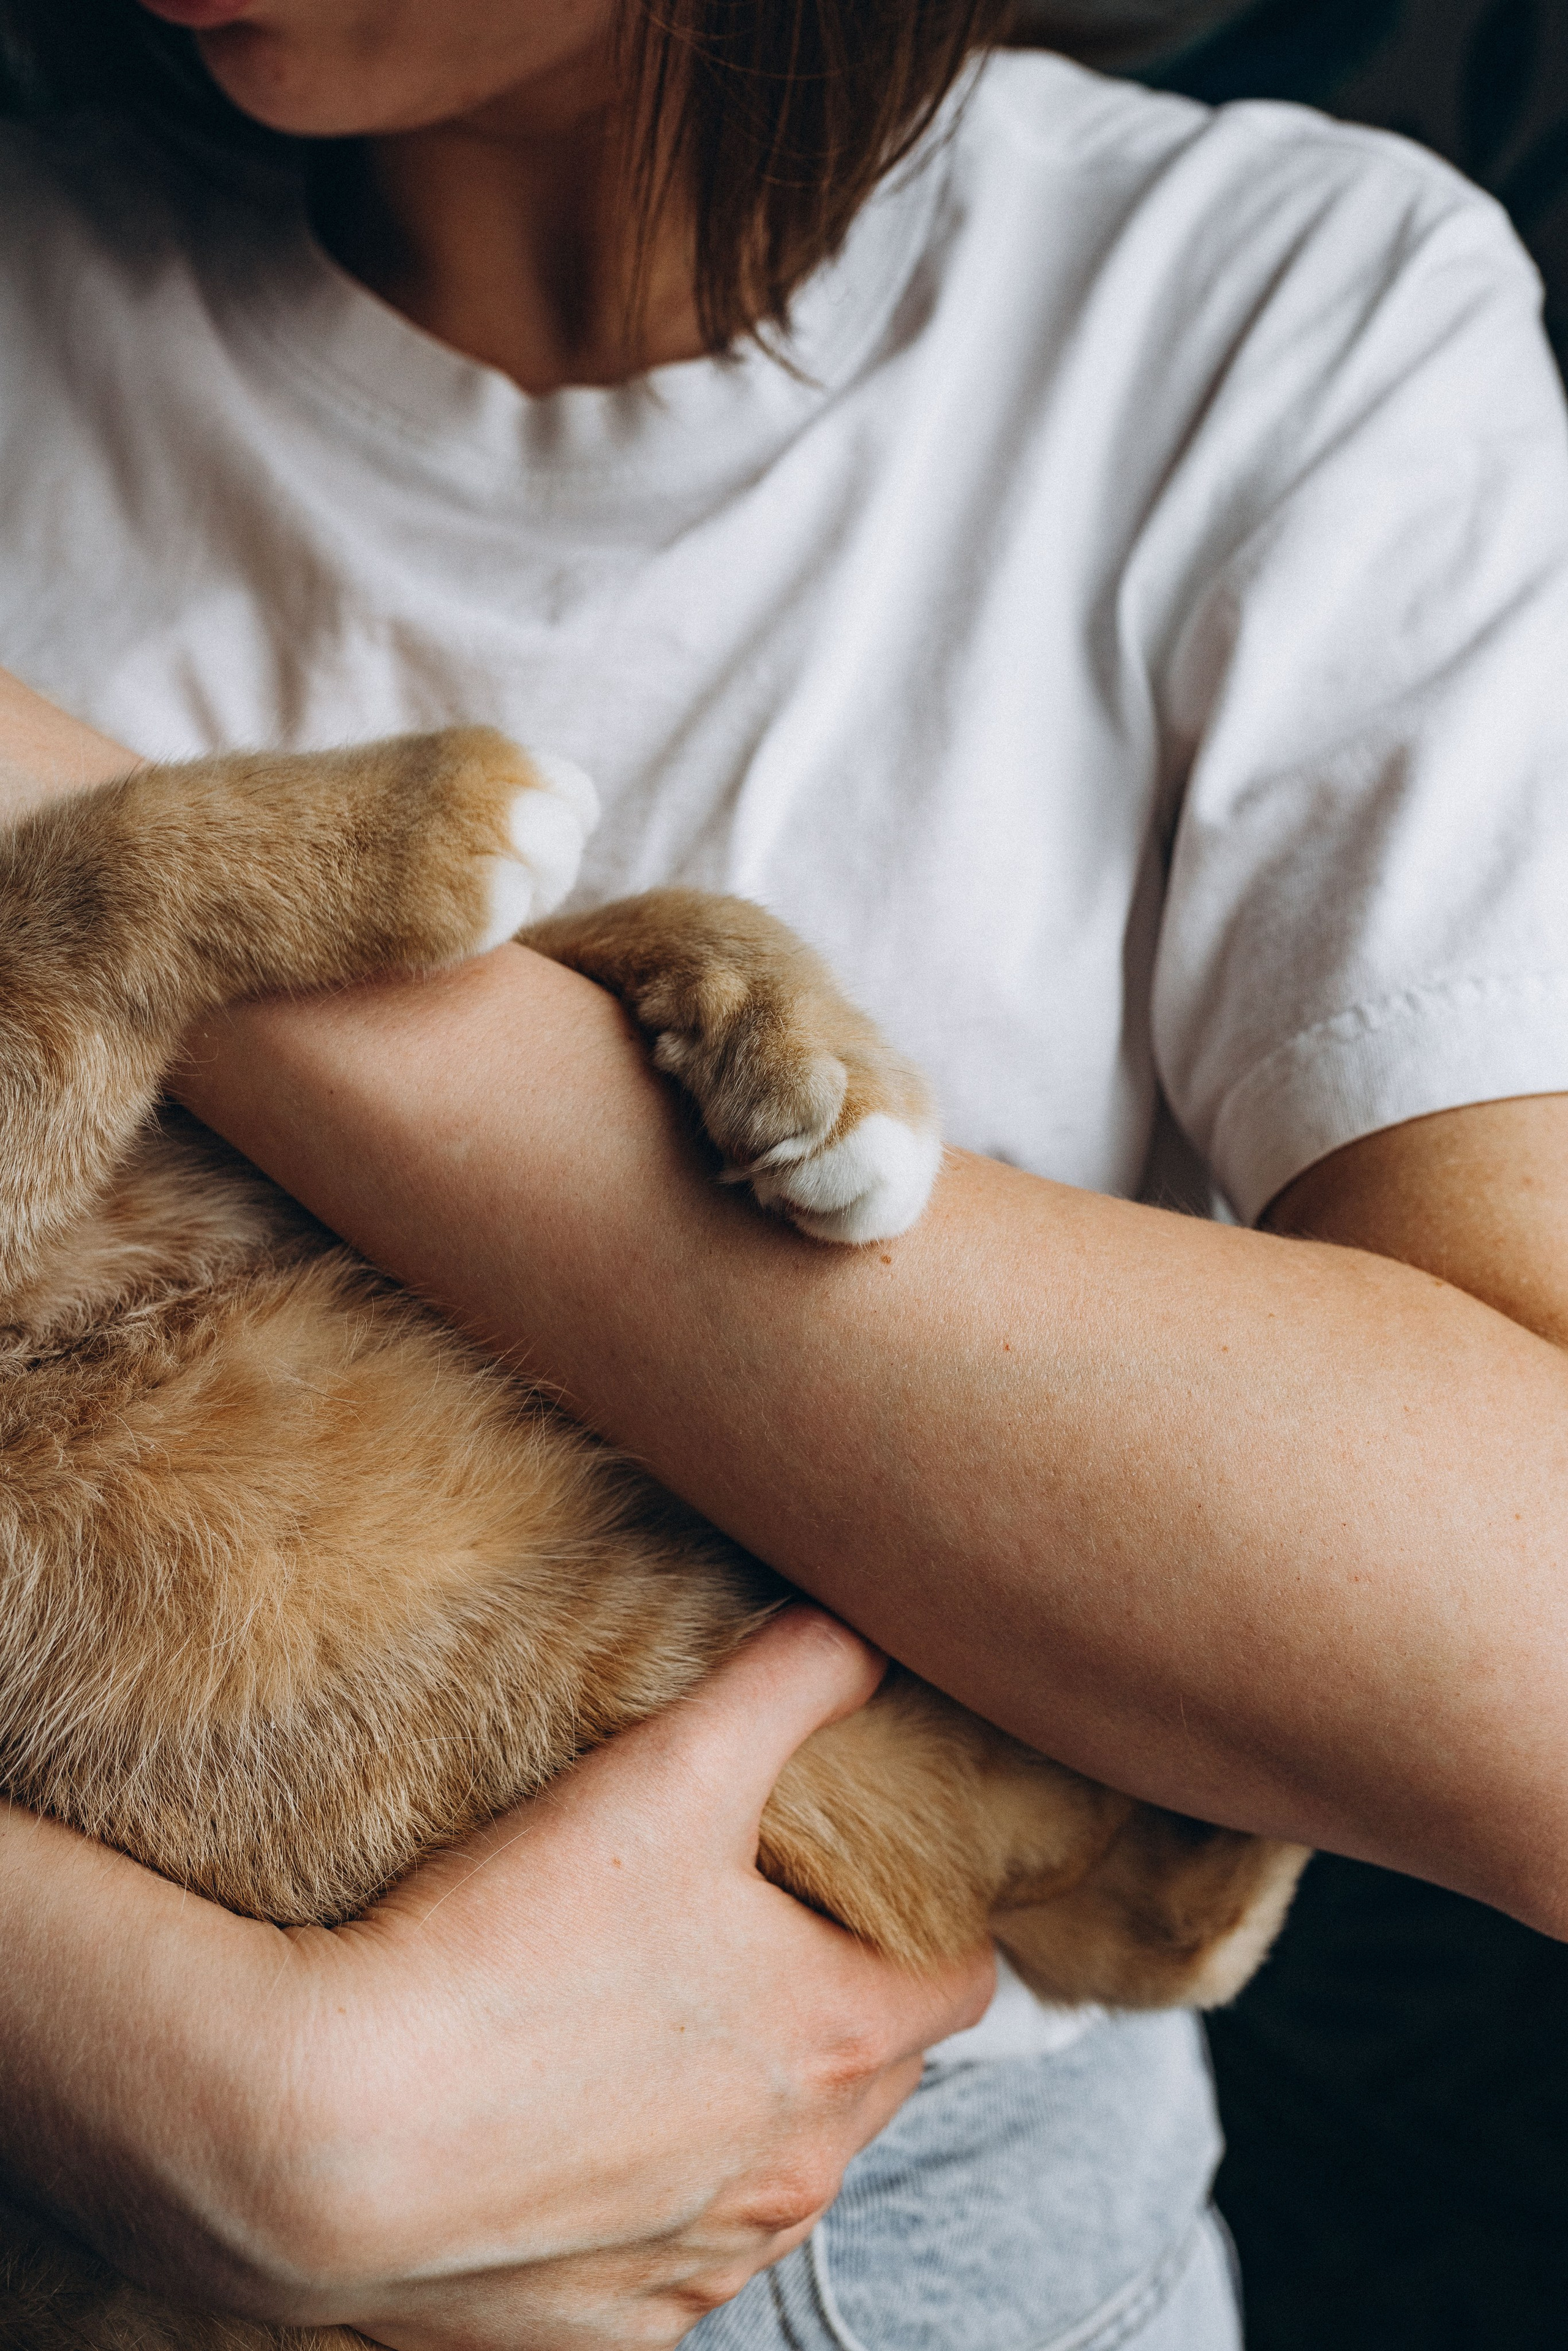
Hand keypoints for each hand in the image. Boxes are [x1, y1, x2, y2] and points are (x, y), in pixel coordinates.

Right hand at [240, 1608, 993, 2347]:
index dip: (929, 1922)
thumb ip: (789, 1683)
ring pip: (772, 2173)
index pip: (961, 1982)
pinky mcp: (602, 2330)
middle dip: (838, 2008)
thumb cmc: (509, 1946)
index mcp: (836, 2043)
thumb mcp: (671, 1767)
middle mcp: (792, 2175)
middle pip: (873, 2078)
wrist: (325, 2134)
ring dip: (742, 2109)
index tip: (875, 1885)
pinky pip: (664, 2260)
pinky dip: (641, 2200)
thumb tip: (862, 1631)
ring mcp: (698, 2265)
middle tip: (750, 1935)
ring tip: (649, 2028)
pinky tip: (569, 2131)